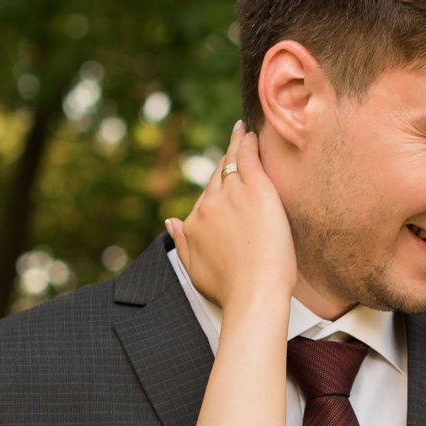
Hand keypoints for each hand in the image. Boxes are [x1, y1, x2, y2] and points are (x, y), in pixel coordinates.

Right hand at [167, 125, 297, 318]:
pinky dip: (247, 142)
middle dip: (225, 161)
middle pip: (216, 176)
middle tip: (235, 142)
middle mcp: (208, 205)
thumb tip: (169, 223)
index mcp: (194, 223)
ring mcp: (231, 195)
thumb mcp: (195, 271)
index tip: (223, 177)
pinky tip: (250, 133)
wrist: (254, 294)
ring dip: (236, 145)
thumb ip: (182, 245)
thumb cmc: (231, 291)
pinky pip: (247, 157)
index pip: (206, 197)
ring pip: (231, 162)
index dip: (216, 186)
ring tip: (242, 131)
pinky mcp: (255, 190)